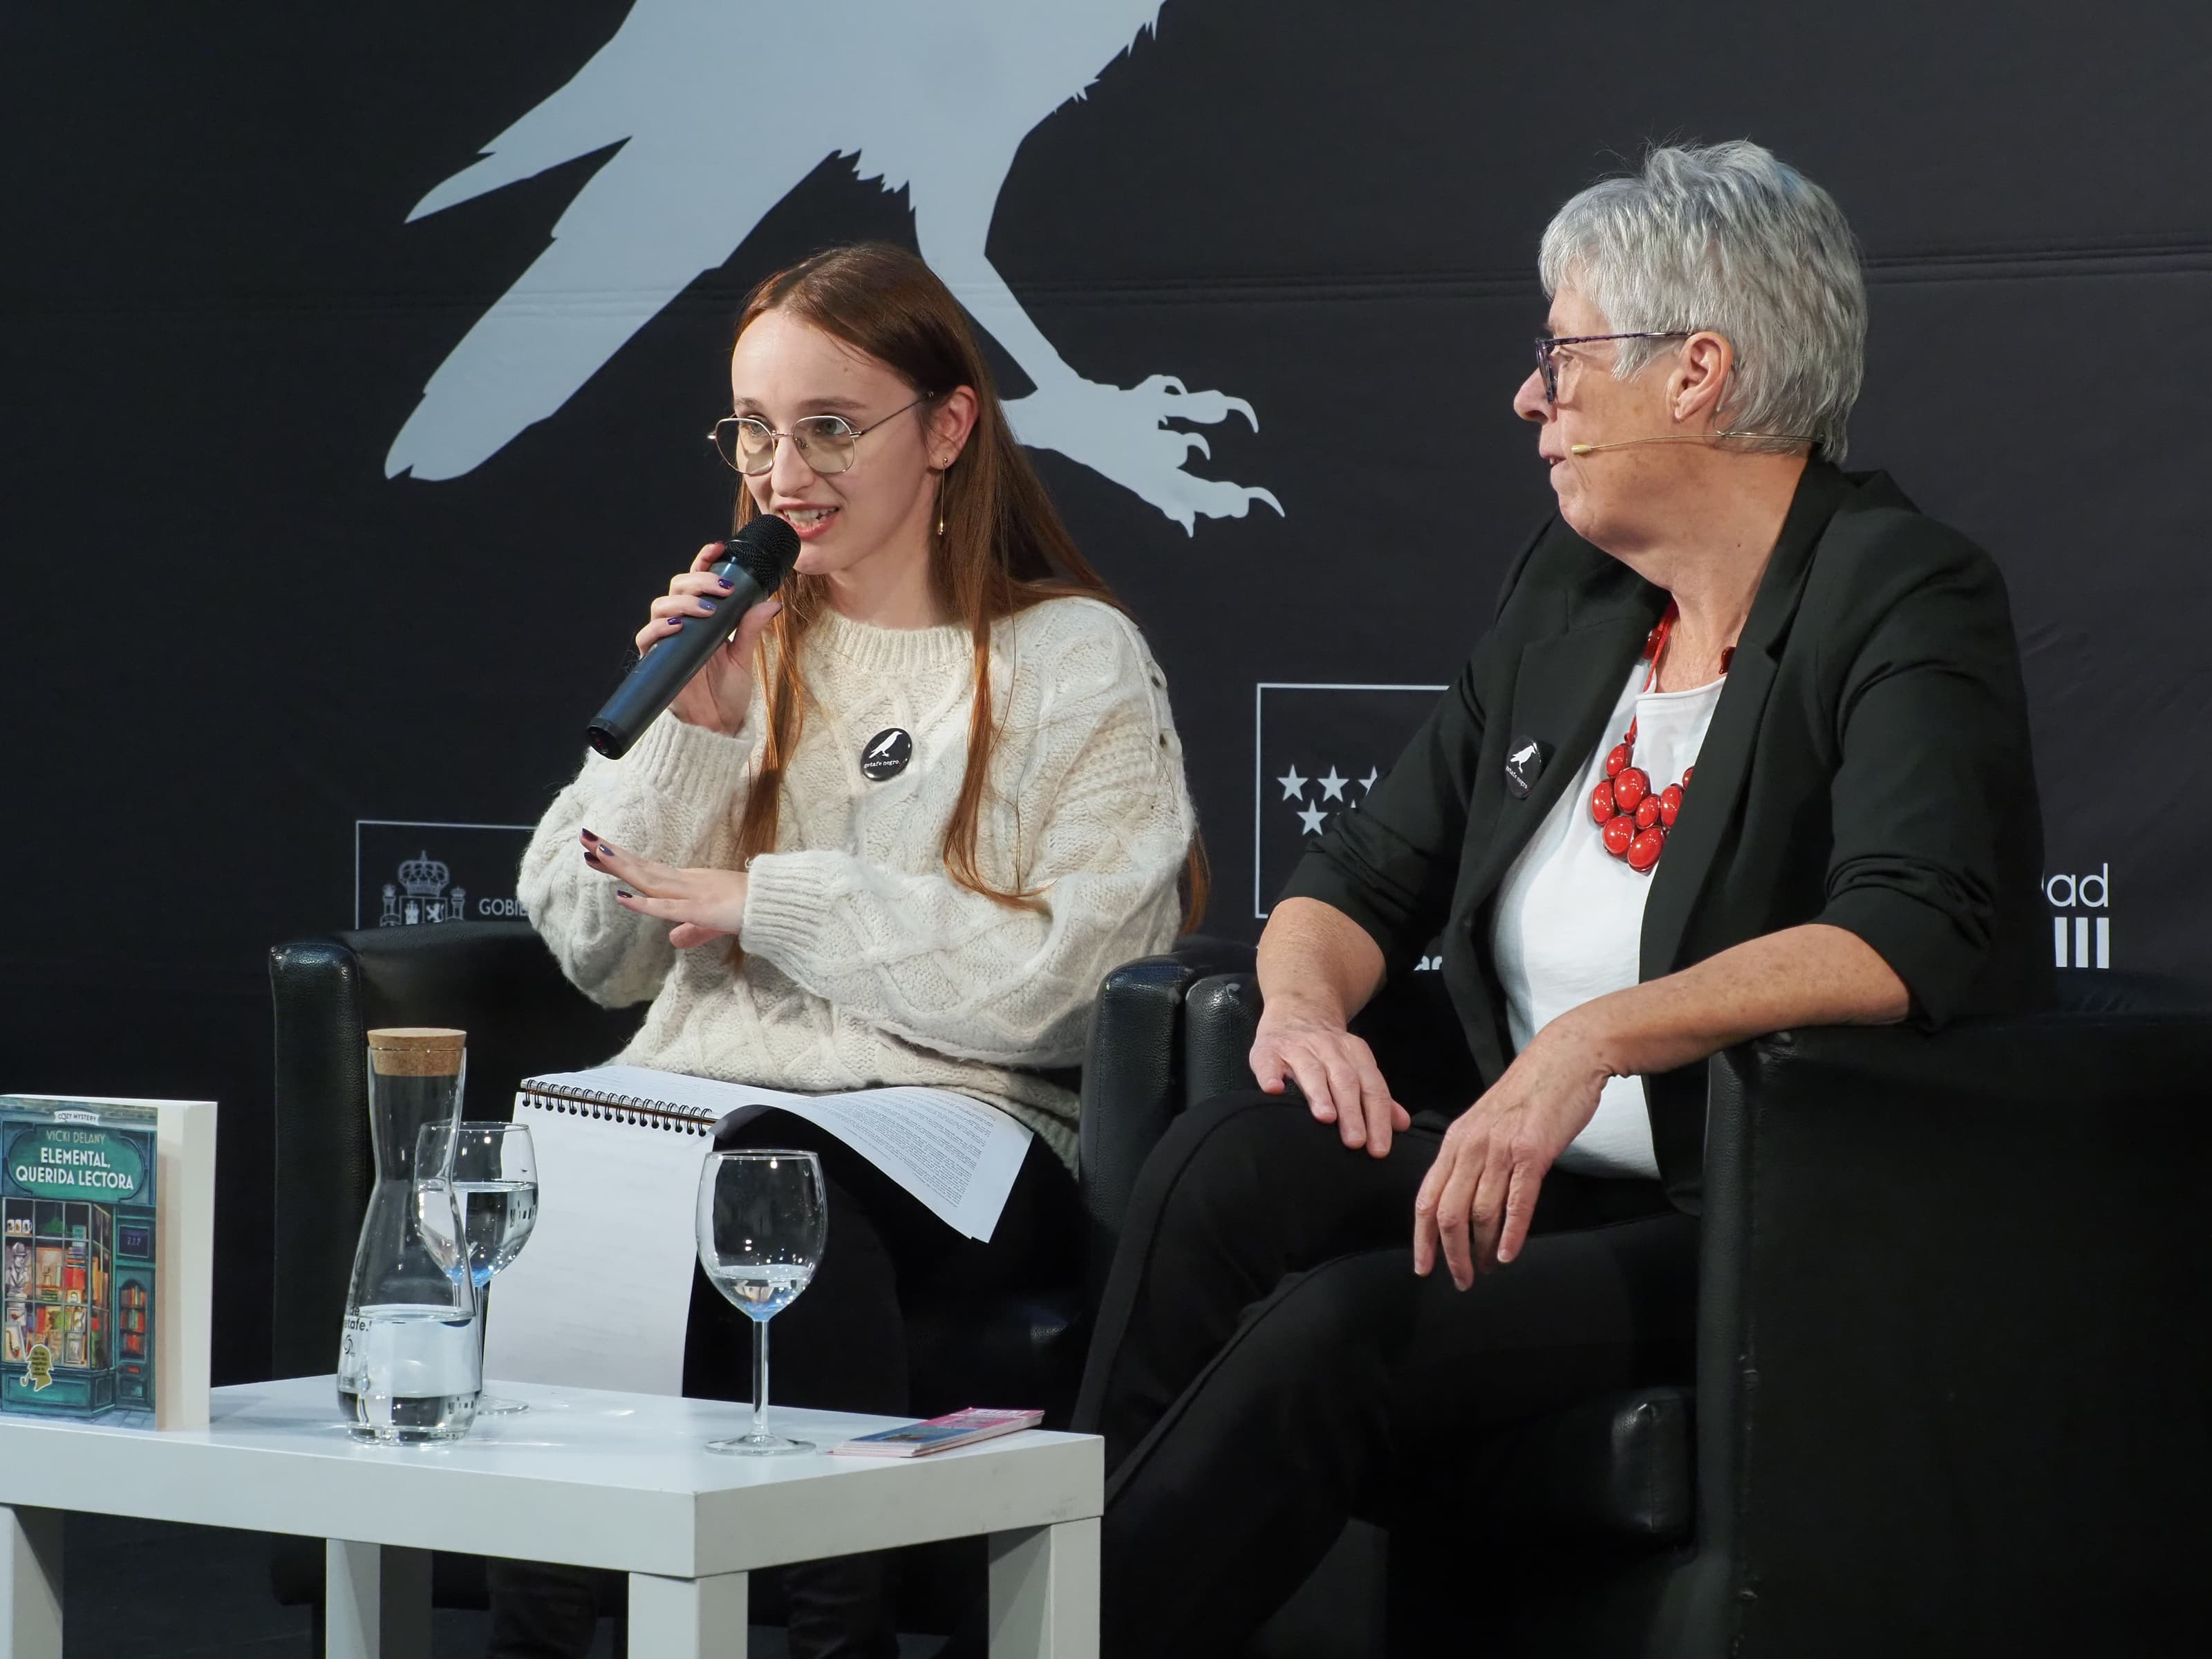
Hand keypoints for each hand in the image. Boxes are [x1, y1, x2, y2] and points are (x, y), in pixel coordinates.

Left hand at [581, 831, 747, 949]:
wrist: (777, 906)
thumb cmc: (750, 910)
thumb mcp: (714, 924)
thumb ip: (692, 931)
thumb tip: (673, 940)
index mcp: (688, 882)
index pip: (649, 869)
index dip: (623, 860)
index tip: (598, 850)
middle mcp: (686, 881)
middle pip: (643, 867)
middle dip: (613, 855)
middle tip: (584, 838)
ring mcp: (693, 893)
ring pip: (650, 880)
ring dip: (622, 868)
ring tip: (596, 853)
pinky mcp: (701, 909)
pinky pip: (668, 907)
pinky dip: (644, 903)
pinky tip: (623, 898)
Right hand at [637, 543, 782, 735]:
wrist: (715, 727)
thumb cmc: (727, 693)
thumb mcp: (744, 657)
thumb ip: (751, 628)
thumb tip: (772, 602)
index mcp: (702, 618)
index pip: (697, 580)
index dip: (703, 560)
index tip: (719, 546)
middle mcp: (682, 624)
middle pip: (677, 586)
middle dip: (699, 579)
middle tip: (723, 588)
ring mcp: (667, 640)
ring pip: (662, 605)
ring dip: (684, 602)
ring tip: (708, 610)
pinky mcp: (656, 660)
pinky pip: (647, 636)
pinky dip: (660, 628)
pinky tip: (679, 626)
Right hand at [1249, 1005, 1409, 1155]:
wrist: (1297, 1010)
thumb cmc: (1328, 1051)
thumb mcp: (1357, 1066)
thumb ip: (1376, 1096)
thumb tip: (1402, 1125)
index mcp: (1355, 1055)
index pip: (1372, 1088)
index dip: (1377, 1118)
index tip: (1378, 1148)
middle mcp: (1329, 1048)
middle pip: (1344, 1080)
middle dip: (1352, 1111)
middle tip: (1355, 1141)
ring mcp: (1298, 1047)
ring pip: (1311, 1070)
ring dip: (1319, 1093)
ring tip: (1325, 1118)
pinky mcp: (1268, 1048)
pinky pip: (1269, 1061)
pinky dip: (1271, 1074)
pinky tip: (1274, 1090)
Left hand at [1412, 1013, 1612, 1287]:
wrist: (1563, 1059)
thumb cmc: (1527, 1094)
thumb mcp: (1484, 1123)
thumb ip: (1470, 1157)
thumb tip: (1461, 1198)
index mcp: (1455, 1141)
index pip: (1426, 1198)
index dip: (1422, 1238)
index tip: (1424, 1266)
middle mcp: (1471, 1146)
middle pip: (1448, 1213)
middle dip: (1451, 1254)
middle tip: (1461, 1280)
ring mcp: (1501, 1149)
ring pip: (1481, 1212)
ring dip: (1481, 1249)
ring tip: (1487, 1269)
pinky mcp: (1533, 1152)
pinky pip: (1517, 1201)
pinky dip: (1511, 1233)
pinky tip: (1507, 1255)